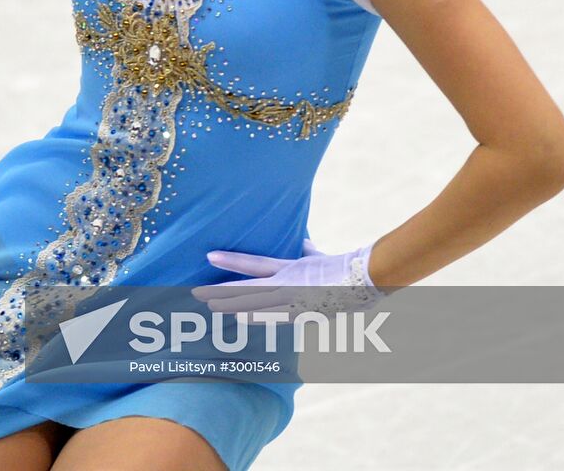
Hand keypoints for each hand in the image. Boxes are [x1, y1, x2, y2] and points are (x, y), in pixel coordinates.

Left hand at [191, 243, 384, 322]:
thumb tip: (304, 241)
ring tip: (211, 308)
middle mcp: (288, 285)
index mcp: (290, 269)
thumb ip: (309, 252)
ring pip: (257, 307)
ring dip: (234, 308)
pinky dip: (259, 320)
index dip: (231, 261)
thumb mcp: (322, 257)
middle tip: (197, 292)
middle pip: (248, 289)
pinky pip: (276, 320)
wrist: (366, 278)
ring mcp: (294, 303)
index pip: (253, 264)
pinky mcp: (304, 317)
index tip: (210, 256)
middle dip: (223, 291)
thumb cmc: (345, 266)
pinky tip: (242, 322)